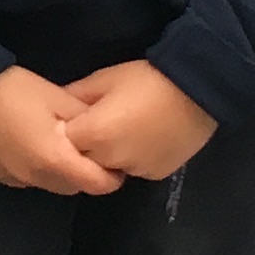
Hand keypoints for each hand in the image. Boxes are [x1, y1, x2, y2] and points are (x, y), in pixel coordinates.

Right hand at [0, 66, 124, 194]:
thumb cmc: (13, 88)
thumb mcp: (57, 96)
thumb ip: (85, 119)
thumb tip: (103, 133)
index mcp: (55, 160)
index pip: (98, 184)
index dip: (111, 174)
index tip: (111, 158)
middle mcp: (35, 178)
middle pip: (73, 187)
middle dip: (83, 172)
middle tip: (82, 146)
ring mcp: (12, 179)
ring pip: (48, 184)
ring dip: (57, 171)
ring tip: (51, 142)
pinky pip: (25, 178)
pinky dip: (32, 167)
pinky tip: (24, 142)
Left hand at [55, 60, 218, 181]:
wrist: (198, 91)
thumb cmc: (146, 79)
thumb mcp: (105, 79)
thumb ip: (76, 95)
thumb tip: (56, 104)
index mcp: (93, 134)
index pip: (63, 143)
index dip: (68, 130)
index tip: (76, 118)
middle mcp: (111, 159)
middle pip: (86, 159)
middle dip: (87, 145)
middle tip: (102, 121)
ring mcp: (135, 171)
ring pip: (110, 167)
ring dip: (111, 154)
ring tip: (126, 127)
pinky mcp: (156, 175)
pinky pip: (134, 169)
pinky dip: (134, 158)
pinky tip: (145, 138)